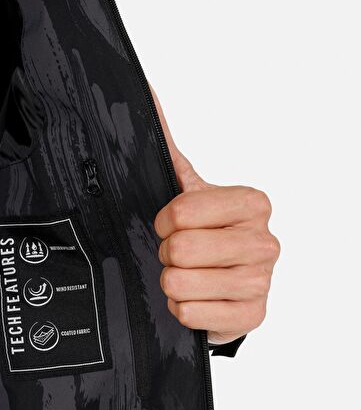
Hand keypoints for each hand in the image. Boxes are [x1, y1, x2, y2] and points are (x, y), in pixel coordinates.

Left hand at [152, 87, 279, 345]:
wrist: (219, 284)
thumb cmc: (202, 235)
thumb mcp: (185, 191)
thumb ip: (167, 148)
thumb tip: (145, 94)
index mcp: (253, 202)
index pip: (182, 210)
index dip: (164, 221)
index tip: (169, 224)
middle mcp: (265, 240)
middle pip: (182, 249)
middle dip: (167, 254)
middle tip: (177, 254)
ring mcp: (261, 281)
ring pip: (182, 283)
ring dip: (172, 282)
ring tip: (185, 276)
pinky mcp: (252, 316)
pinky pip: (191, 314)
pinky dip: (180, 309)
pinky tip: (193, 299)